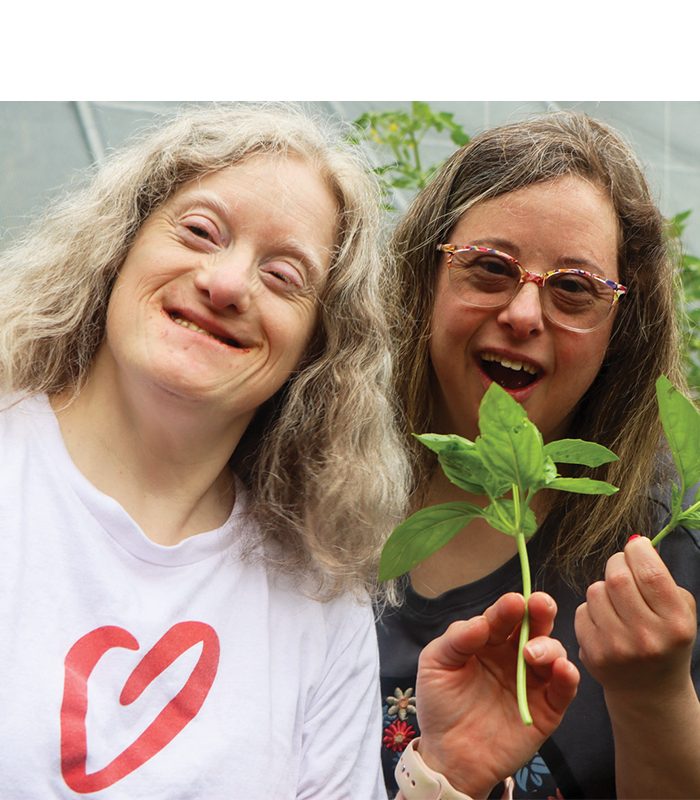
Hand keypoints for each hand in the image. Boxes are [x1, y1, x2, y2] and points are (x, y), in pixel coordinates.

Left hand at [415, 592, 578, 799]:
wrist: (449, 755)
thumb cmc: (440, 704)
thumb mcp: (436, 664)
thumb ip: (456, 639)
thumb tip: (481, 621)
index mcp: (488, 640)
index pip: (502, 617)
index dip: (508, 608)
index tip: (513, 602)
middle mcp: (513, 655)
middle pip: (534, 627)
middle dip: (539, 612)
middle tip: (539, 605)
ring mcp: (532, 680)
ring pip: (552, 653)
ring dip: (548, 646)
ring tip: (531, 653)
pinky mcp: (547, 709)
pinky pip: (564, 689)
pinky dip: (568, 676)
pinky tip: (563, 669)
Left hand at [575, 535, 696, 702]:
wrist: (650, 691)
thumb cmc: (665, 639)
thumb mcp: (680, 611)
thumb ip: (663, 577)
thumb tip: (636, 544)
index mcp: (676, 623)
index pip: (650, 572)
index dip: (638, 551)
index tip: (637, 548)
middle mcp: (647, 637)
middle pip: (617, 577)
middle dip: (617, 563)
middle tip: (623, 568)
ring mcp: (618, 647)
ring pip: (596, 590)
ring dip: (604, 588)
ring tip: (617, 602)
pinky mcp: (594, 653)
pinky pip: (583, 610)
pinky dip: (592, 609)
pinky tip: (606, 622)